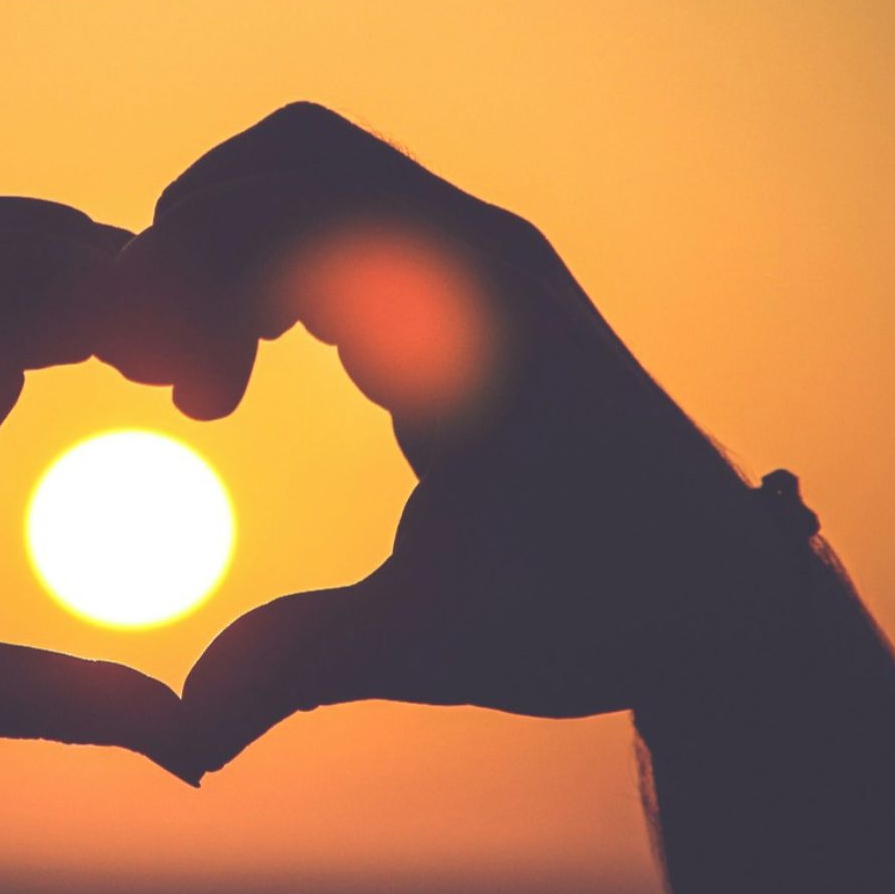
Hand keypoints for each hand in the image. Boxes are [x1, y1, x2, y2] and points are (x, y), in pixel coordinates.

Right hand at [99, 104, 791, 772]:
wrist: (724, 591)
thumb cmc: (599, 609)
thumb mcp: (437, 640)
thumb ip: (299, 664)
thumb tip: (177, 737)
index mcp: (470, 319)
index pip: (291, 214)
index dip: (196, 287)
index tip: (193, 408)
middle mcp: (481, 256)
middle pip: (293, 156)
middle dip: (198, 240)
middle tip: (169, 372)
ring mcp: (485, 255)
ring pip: (319, 168)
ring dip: (237, 243)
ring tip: (211, 378)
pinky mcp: (479, 278)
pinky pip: (352, 211)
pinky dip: (278, 258)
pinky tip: (259, 369)